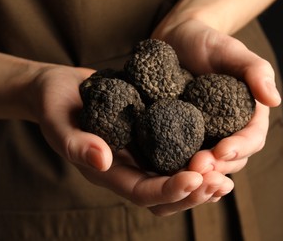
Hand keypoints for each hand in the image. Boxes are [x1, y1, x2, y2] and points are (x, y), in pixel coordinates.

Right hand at [29, 64, 233, 215]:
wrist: (62, 89)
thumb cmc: (55, 105)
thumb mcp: (58, 123)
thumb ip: (75, 144)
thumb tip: (102, 160)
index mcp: (108, 172)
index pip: (142, 192)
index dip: (168, 190)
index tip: (194, 179)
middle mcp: (129, 169)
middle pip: (165, 195)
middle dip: (194, 193)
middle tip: (221, 183)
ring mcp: (142, 155)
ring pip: (175, 178)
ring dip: (202, 182)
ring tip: (228, 176)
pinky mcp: (152, 138)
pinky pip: (177, 155)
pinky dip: (198, 157)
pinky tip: (220, 151)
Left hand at [152, 19, 280, 174]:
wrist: (177, 40)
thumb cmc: (208, 42)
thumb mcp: (232, 51)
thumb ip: (256, 71)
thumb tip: (274, 100)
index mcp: (247, 113)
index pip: (252, 138)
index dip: (241, 148)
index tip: (223, 150)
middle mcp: (227, 129)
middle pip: (231, 158)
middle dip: (218, 166)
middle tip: (198, 166)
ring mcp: (203, 134)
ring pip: (208, 163)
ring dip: (199, 172)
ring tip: (184, 171)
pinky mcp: (180, 135)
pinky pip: (181, 155)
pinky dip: (177, 166)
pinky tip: (166, 170)